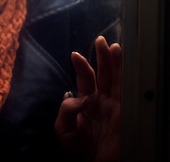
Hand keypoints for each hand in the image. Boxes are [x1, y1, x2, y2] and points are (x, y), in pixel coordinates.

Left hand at [55, 36, 121, 161]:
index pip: (85, 79)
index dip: (81, 66)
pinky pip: (128, 95)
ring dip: (116, 64)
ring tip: (115, 47)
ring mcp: (115, 107)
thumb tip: (78, 97)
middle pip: (103, 75)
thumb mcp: (63, 130)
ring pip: (116, 80)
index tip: (75, 54)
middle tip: (101, 40)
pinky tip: (128, 68)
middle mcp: (102, 102)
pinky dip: (128, 81)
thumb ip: (66, 111)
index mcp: (86, 103)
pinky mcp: (126, 115)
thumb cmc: (77, 151)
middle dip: (102, 57)